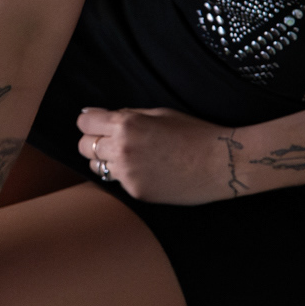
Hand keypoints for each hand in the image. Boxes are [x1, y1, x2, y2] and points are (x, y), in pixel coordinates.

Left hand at [77, 105, 237, 203]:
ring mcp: (127, 174)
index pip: (85, 122)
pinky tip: (149, 170)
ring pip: (97, 167)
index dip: (90, 120)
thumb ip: (128, 116)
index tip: (96, 121)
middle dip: (94, 140)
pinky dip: (127, 175)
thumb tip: (100, 116)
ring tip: (132, 156)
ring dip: (107, 160)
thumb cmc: (194, 132)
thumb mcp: (159, 113)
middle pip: (84, 146)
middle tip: (112, 139)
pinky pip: (119, 181)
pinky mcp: (136, 192)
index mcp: (126, 124)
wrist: (219, 163)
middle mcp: (121, 149)